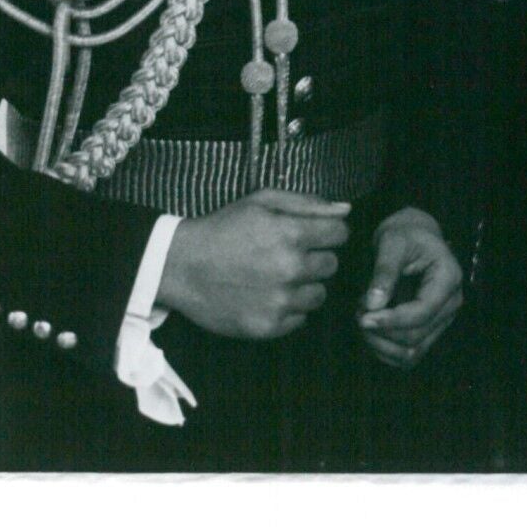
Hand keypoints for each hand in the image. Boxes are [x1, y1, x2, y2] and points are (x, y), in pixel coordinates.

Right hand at [157, 187, 349, 339]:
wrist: (180, 266)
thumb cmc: (223, 228)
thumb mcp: (261, 201)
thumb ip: (307, 203)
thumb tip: (345, 210)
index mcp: (291, 234)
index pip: (340, 233)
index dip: (329, 232)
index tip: (314, 235)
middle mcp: (290, 269)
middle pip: (332, 265)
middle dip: (316, 258)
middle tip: (289, 256)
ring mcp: (280, 301)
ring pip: (319, 295)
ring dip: (305, 286)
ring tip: (278, 278)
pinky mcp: (268, 326)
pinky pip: (300, 319)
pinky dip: (289, 309)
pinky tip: (268, 296)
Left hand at [357, 208, 463, 368]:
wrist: (412, 238)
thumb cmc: (404, 235)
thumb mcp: (392, 242)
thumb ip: (384, 272)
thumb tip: (373, 305)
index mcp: (449, 278)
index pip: (422, 312)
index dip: (390, 320)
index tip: (362, 316)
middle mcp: (451, 304)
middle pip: (414, 337)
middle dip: (380, 331)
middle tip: (358, 311)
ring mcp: (442, 321)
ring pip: (410, 353)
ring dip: (379, 344)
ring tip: (363, 317)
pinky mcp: (429, 332)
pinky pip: (406, 356)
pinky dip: (383, 349)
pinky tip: (371, 328)